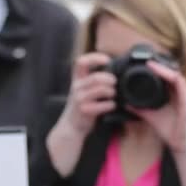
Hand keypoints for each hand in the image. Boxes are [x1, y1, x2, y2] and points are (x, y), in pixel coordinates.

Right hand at [46, 53, 114, 175]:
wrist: (71, 127)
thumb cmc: (81, 108)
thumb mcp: (82, 91)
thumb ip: (92, 81)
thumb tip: (112, 74)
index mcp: (77, 80)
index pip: (81, 62)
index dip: (94, 58)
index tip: (107, 59)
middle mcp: (76, 87)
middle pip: (96, 76)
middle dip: (110, 79)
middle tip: (115, 83)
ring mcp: (79, 99)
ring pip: (101, 89)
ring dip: (111, 91)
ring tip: (114, 95)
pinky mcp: (85, 110)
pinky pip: (103, 104)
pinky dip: (110, 104)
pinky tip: (112, 106)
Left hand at [131, 60, 185, 153]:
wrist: (180, 145)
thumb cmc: (169, 131)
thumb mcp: (151, 116)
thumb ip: (140, 109)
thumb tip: (127, 103)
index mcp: (175, 95)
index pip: (168, 77)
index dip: (158, 70)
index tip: (146, 65)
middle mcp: (182, 94)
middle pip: (173, 74)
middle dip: (161, 66)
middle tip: (148, 61)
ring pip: (177, 76)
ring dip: (165, 70)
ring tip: (153, 65)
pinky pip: (181, 85)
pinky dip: (172, 78)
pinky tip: (163, 74)